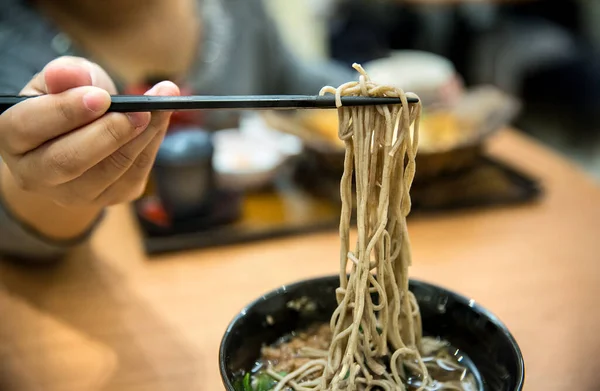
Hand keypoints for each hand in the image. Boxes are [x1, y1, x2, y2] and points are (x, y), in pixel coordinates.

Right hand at [0, 56, 179, 207]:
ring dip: (140, 137)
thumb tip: (68, 75)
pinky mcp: (107, 199)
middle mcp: (35, 173)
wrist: (80, 138)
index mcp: (13, 137)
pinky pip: (133, 174)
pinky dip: (152, 144)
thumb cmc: (68, 102)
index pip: (29, 125)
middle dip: (108, 133)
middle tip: (140, 110)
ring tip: (161, 106)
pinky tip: (161, 119)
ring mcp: (72, 193)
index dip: (66, 111)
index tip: (101, 97)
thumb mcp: (63, 80)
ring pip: (108, 171)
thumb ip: (66, 74)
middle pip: (68, 160)